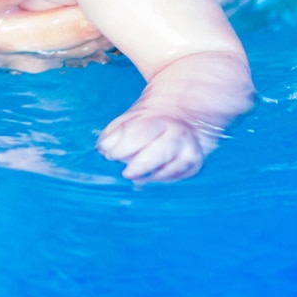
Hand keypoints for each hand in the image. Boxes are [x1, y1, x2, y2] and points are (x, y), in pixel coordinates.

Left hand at [97, 107, 216, 182]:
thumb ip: (114, 134)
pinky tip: (147, 177)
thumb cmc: (146, 123)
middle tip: (126, 173)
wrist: (179, 118)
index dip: (123, 147)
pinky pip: (175, 177)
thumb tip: (103, 149)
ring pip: (171, 169)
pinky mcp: (193, 166)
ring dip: (150, 175)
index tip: (110, 155)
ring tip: (133, 176)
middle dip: (140, 166)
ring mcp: (189, 150)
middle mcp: (178, 134)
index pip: (141, 134)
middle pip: (159, 152)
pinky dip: (159, 178)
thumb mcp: (128, 121)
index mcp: (160, 119)